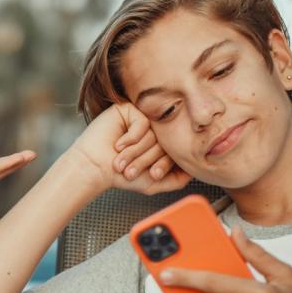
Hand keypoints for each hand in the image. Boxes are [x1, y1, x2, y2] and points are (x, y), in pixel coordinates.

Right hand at [66, 103, 190, 194]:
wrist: (96, 168)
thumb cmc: (121, 175)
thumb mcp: (154, 182)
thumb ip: (177, 179)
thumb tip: (195, 169)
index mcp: (158, 144)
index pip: (174, 150)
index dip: (164, 164)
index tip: (152, 175)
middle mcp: (152, 130)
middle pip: (165, 141)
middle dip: (147, 159)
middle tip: (131, 169)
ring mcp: (140, 119)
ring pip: (153, 133)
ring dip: (136, 151)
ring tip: (122, 159)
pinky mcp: (128, 110)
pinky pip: (142, 122)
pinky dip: (131, 138)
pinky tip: (119, 143)